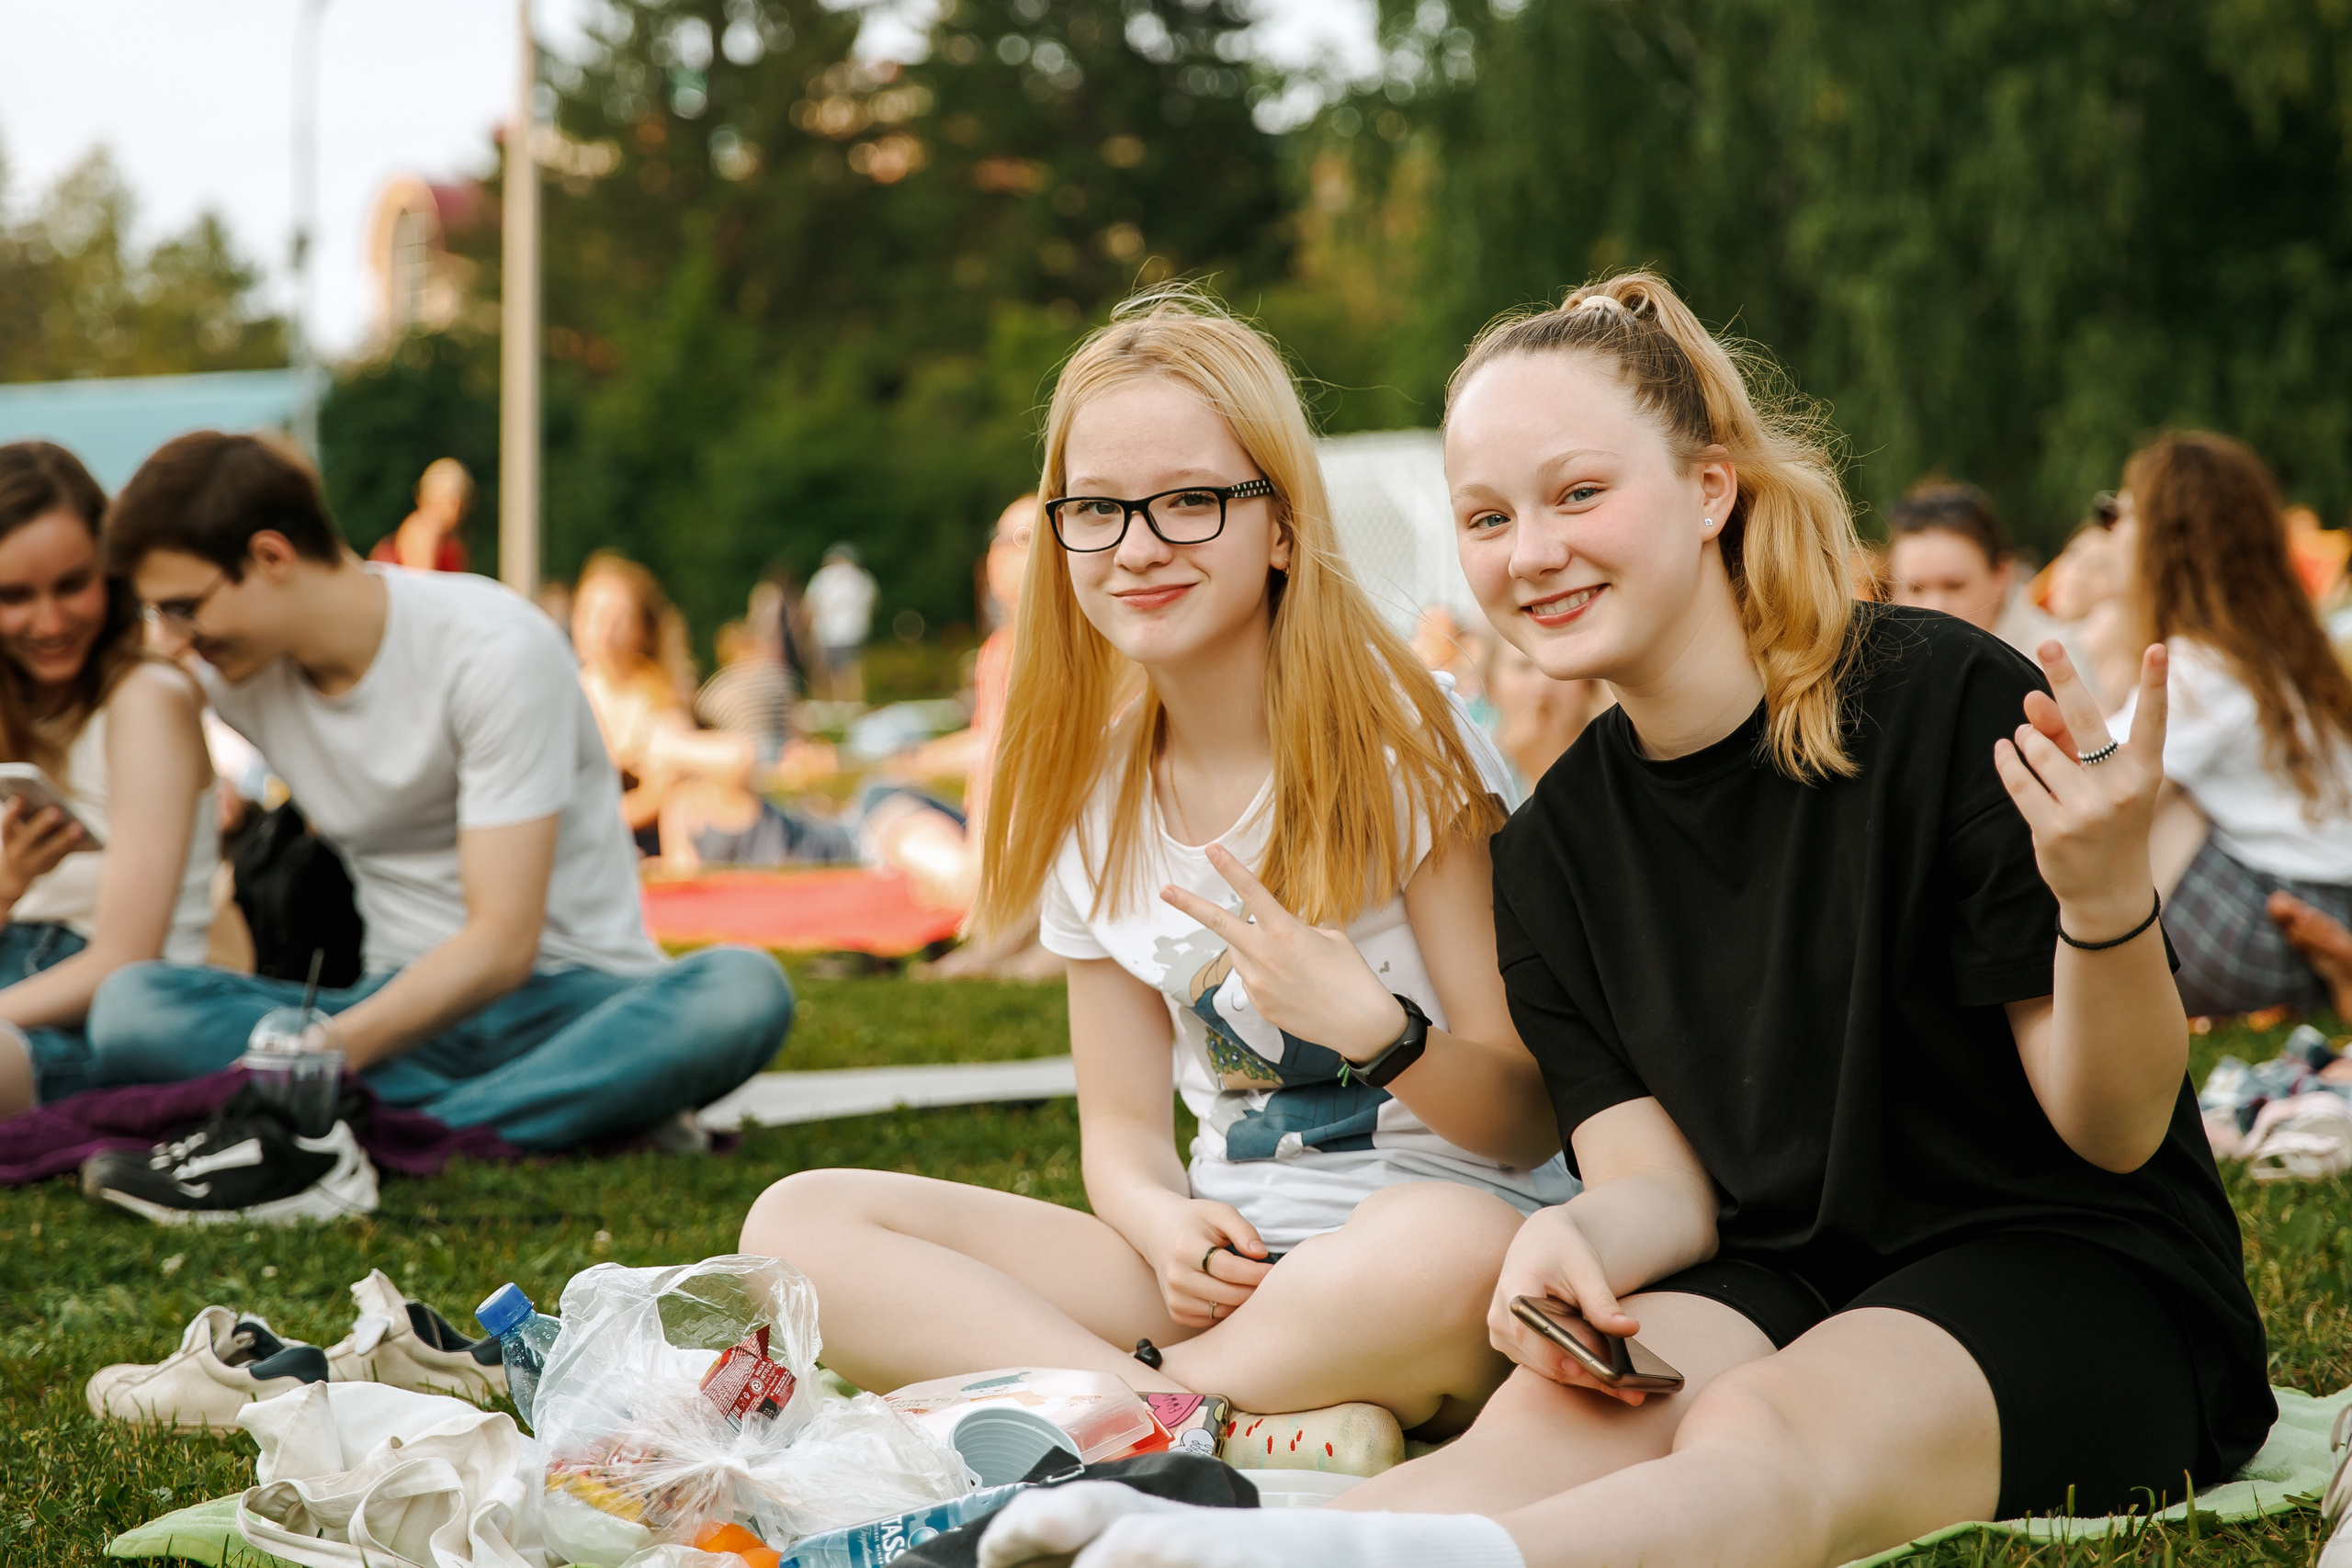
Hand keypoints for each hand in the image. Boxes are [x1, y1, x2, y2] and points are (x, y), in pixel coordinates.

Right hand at [0, 797, 85, 904]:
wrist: (16, 872)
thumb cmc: (20, 840)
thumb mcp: (17, 831)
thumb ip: (26, 818)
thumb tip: (49, 801)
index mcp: (8, 838)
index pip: (7, 824)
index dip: (12, 812)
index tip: (20, 798)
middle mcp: (17, 851)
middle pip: (29, 837)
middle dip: (42, 824)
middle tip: (56, 811)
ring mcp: (33, 862)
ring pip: (50, 851)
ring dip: (65, 839)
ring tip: (79, 827)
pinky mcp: (49, 866)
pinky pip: (63, 856)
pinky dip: (74, 846)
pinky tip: (86, 835)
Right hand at [1145, 1197, 1273, 1327]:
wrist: (1158, 1232)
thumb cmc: (1195, 1221)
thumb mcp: (1219, 1213)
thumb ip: (1243, 1230)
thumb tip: (1262, 1254)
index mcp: (1186, 1248)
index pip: (1229, 1269)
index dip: (1257, 1273)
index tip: (1275, 1270)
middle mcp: (1177, 1277)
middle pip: (1229, 1295)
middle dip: (1256, 1290)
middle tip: (1271, 1281)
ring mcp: (1175, 1298)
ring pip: (1224, 1311)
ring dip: (1244, 1302)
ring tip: (1254, 1285)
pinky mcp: (1177, 1312)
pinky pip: (1213, 1320)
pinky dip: (1229, 1310)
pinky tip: (1234, 1293)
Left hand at [1158, 843, 1407, 1062]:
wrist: (1360, 1023)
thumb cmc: (1351, 974)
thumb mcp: (1329, 937)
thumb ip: (1293, 929)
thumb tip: (1271, 934)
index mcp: (1286, 932)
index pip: (1252, 892)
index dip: (1230, 868)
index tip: (1211, 849)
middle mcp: (1265, 956)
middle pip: (1219, 924)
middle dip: (1189, 904)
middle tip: (1164, 890)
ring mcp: (1258, 983)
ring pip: (1240, 953)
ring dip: (1252, 947)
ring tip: (1291, 963)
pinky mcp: (1258, 1004)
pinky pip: (1251, 979)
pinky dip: (1263, 974)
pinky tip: (1293, 985)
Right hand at [1486, 1205, 1650, 1405]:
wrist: (1540, 1245)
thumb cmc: (1561, 1250)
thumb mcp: (1585, 1268)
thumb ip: (1602, 1300)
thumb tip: (1628, 1329)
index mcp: (1513, 1286)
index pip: (1526, 1327)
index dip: (1550, 1351)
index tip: (1580, 1366)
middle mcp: (1500, 1317)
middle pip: (1542, 1356)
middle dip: (1585, 1373)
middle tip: (1627, 1388)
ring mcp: (1503, 1337)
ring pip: (1547, 1369)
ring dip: (1586, 1379)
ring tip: (1628, 1389)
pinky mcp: (1515, 1349)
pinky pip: (1548, 1368)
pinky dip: (1579, 1374)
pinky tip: (1610, 1382)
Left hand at [1993, 641, 2166, 938]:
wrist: (2108, 889)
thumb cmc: (2107, 818)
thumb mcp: (2102, 778)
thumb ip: (2067, 737)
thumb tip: (2030, 699)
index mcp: (2145, 771)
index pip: (2152, 720)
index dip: (2154, 684)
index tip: (2157, 647)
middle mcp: (2120, 788)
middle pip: (2085, 721)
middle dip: (2064, 678)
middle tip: (2047, 643)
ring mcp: (2087, 811)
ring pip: (2038, 749)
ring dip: (2025, 737)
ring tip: (2028, 740)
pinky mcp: (2054, 829)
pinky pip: (2017, 779)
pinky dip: (2007, 758)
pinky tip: (2004, 749)